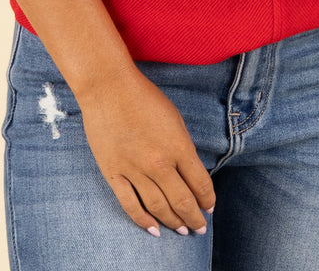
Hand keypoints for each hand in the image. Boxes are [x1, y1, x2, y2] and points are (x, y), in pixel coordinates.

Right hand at [79, 67, 215, 236]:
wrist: (108, 88)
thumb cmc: (143, 97)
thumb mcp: (174, 118)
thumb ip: (182, 147)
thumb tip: (189, 172)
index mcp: (178, 147)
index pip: (200, 184)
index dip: (207, 199)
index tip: (209, 207)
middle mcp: (159, 164)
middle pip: (182, 201)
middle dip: (194, 218)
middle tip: (199, 227)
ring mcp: (135, 171)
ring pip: (158, 207)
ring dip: (172, 222)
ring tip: (181, 230)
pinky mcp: (114, 174)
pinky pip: (130, 205)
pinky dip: (143, 221)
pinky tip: (153, 230)